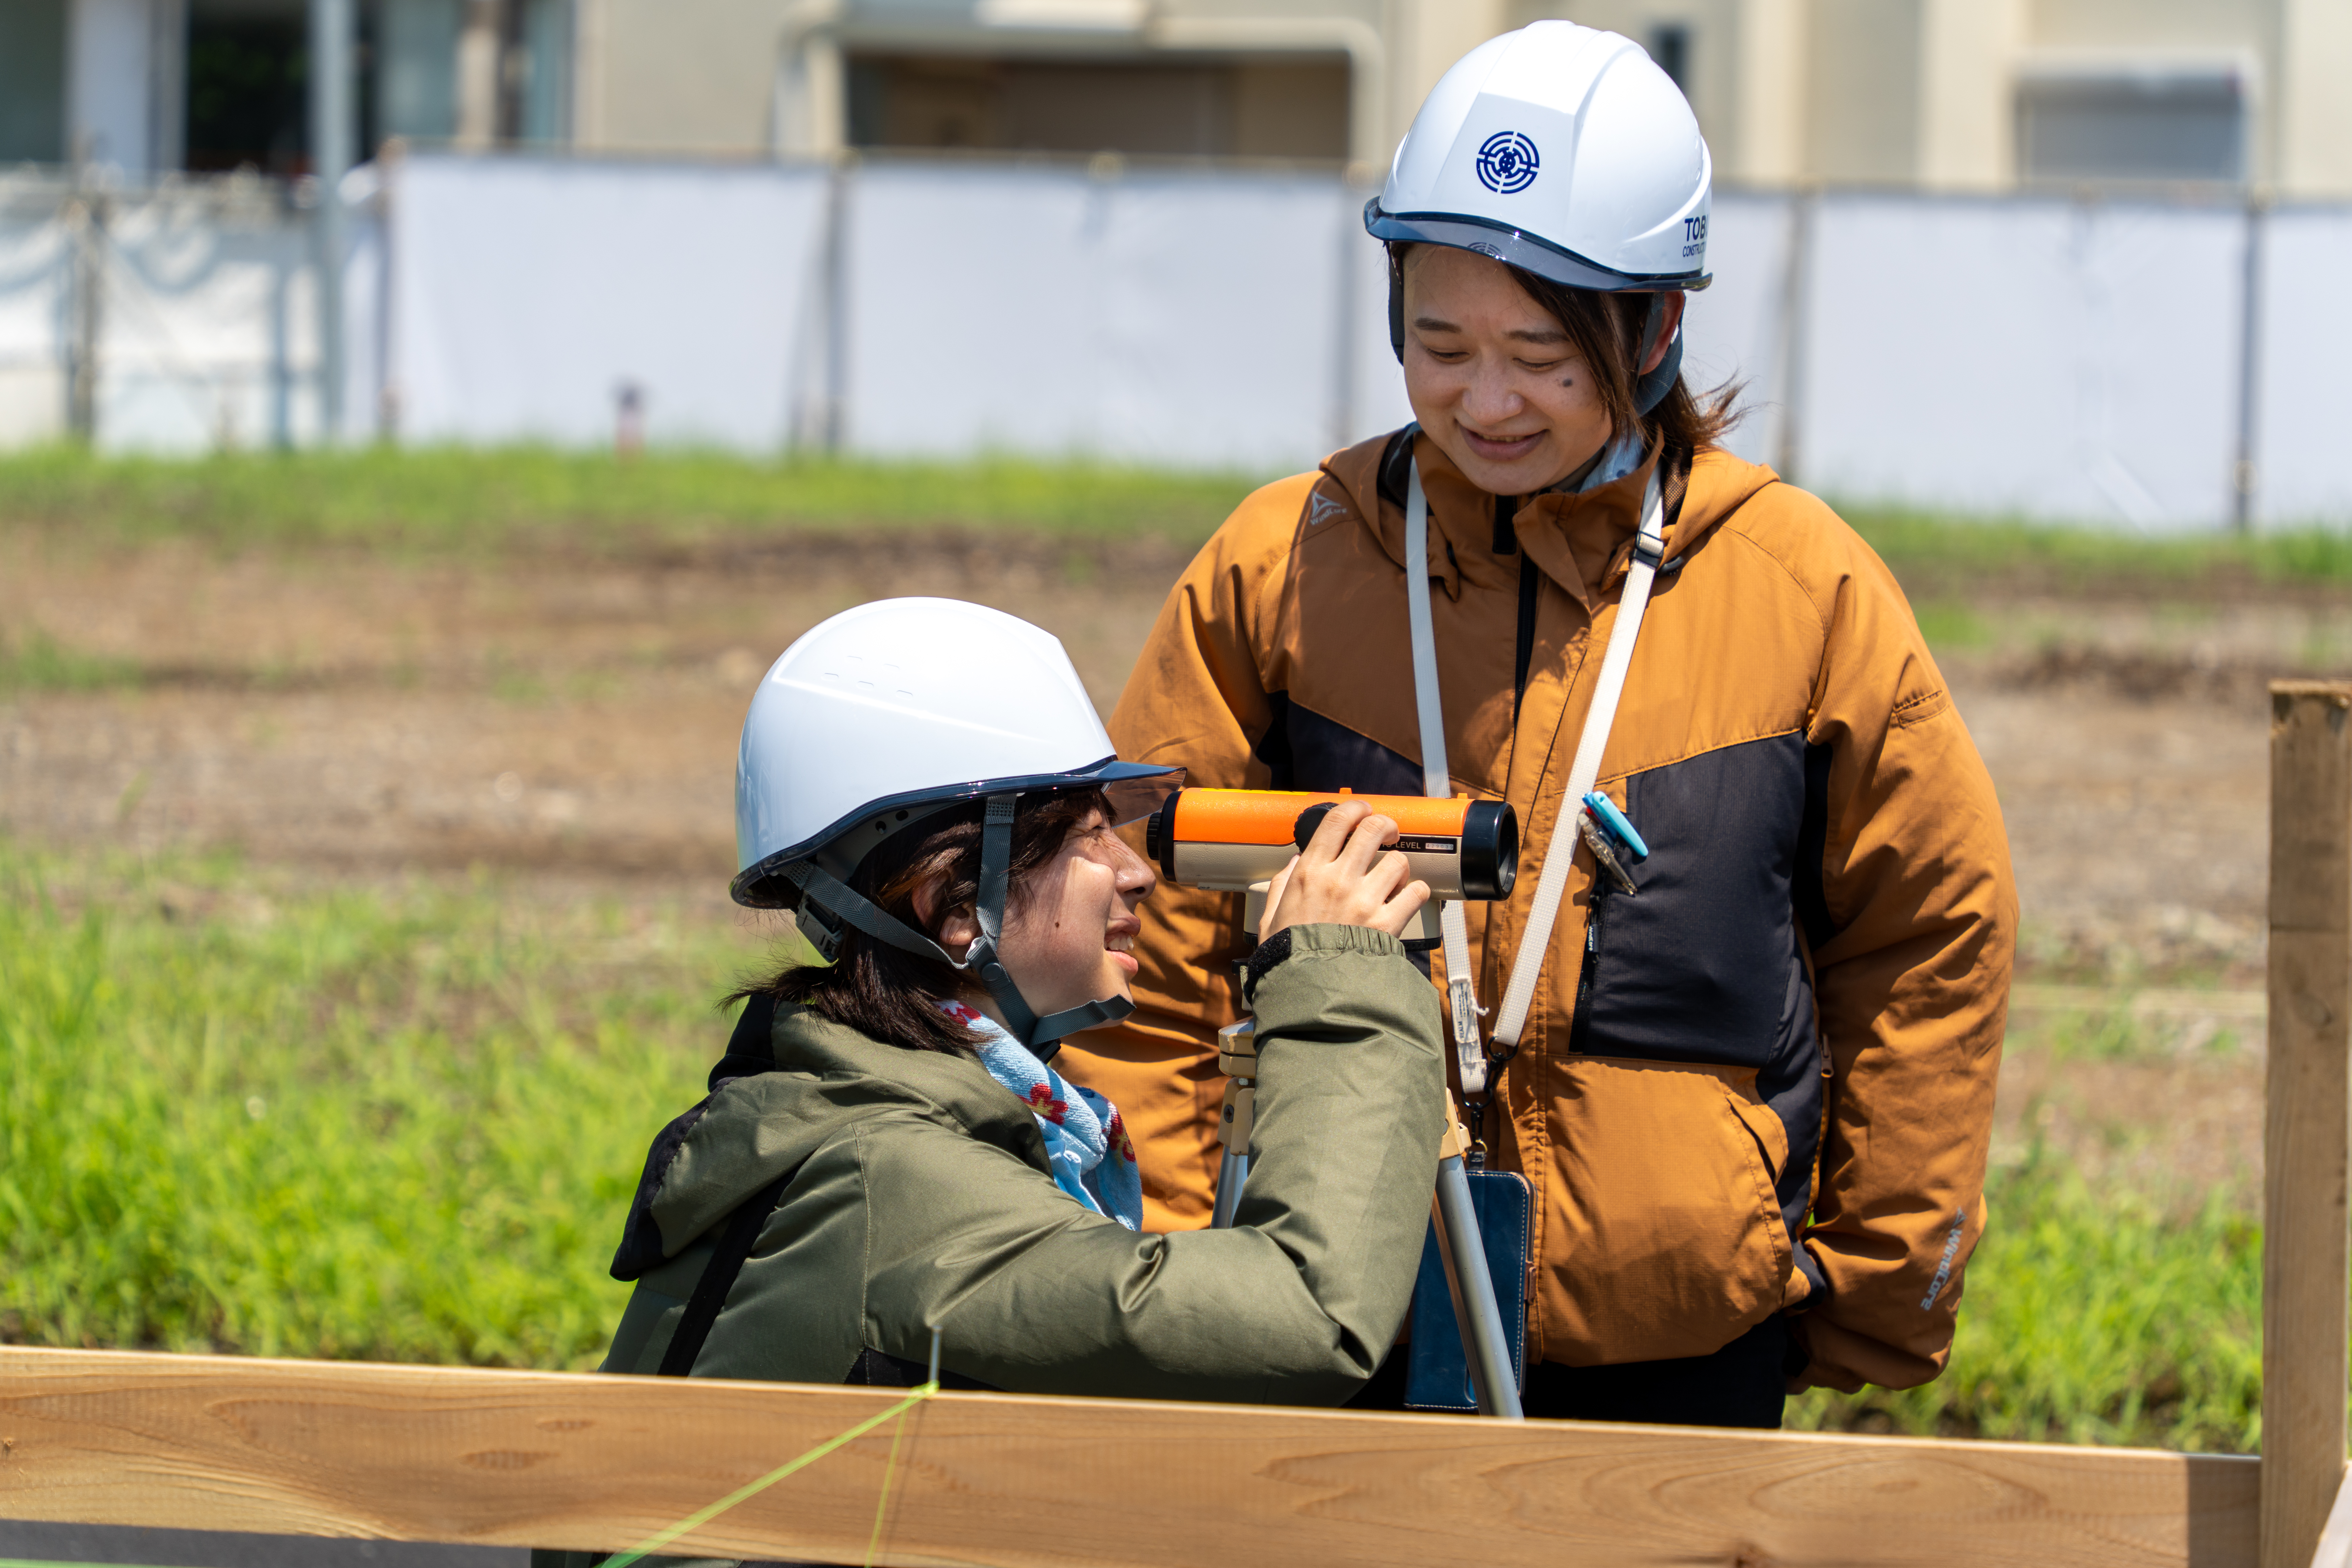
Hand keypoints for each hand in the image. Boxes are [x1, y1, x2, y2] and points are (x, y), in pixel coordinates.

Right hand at [1257, 800, 1430, 941]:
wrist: (1305, 991)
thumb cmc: (1287, 956)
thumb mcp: (1270, 916)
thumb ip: (1281, 884)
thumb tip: (1295, 862)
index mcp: (1309, 874)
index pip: (1337, 820)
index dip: (1355, 807)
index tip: (1363, 810)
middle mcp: (1339, 880)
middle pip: (1372, 829)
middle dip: (1385, 825)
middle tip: (1388, 832)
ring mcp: (1365, 901)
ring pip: (1398, 861)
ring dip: (1399, 866)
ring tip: (1394, 877)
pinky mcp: (1387, 924)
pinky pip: (1416, 893)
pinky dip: (1416, 892)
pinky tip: (1407, 899)